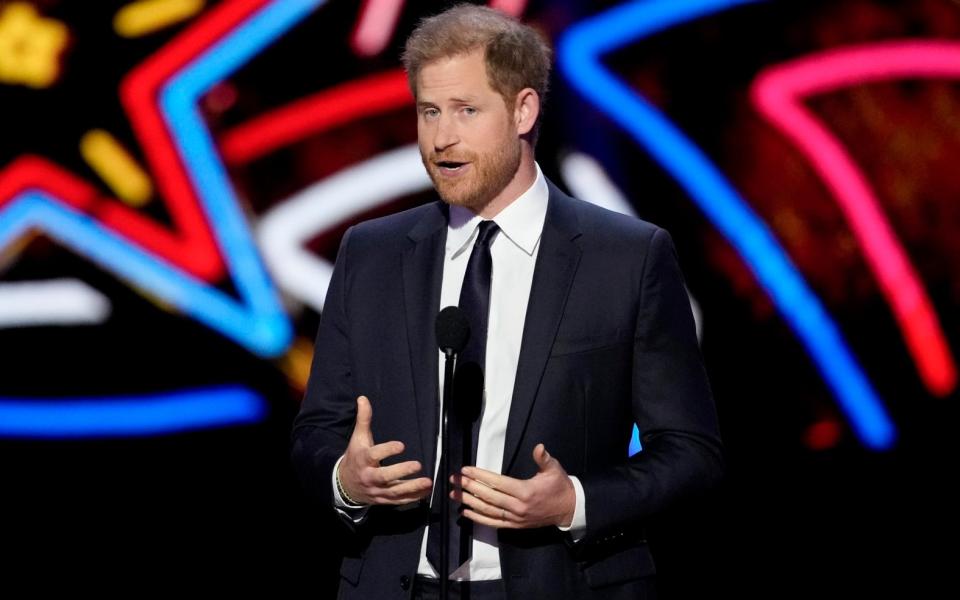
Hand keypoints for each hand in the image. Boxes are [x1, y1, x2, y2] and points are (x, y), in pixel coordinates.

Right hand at [338, 396, 432, 504]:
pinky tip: (425, 492)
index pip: (374, 455)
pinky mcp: (382, 500)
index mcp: (363, 459)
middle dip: (401, 472)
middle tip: (418, 465)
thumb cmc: (355, 457)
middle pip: (384, 476)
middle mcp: (369, 476)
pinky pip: (398, 501)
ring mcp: (376, 490)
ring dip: (411, 488)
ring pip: (394, 492)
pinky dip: (412, 498)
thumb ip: (363, 419)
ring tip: (427, 482)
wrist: (344, 484)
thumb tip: (363, 398)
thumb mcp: (358, 438)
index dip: (387, 450)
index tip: (401, 445)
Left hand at [451, 443, 574, 528]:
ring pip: (487, 511)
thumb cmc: (560, 486)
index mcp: (525, 491)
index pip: (497, 482)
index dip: (480, 476)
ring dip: (469, 502)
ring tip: (454, 494)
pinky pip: (493, 522)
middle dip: (469, 487)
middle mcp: (518, 506)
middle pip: (488, 497)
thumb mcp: (554, 469)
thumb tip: (539, 447)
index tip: (466, 470)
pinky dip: (478, 518)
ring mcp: (515, 518)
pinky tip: (466, 512)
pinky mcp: (515, 526)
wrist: (568, 509)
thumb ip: (544, 459)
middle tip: (454, 479)